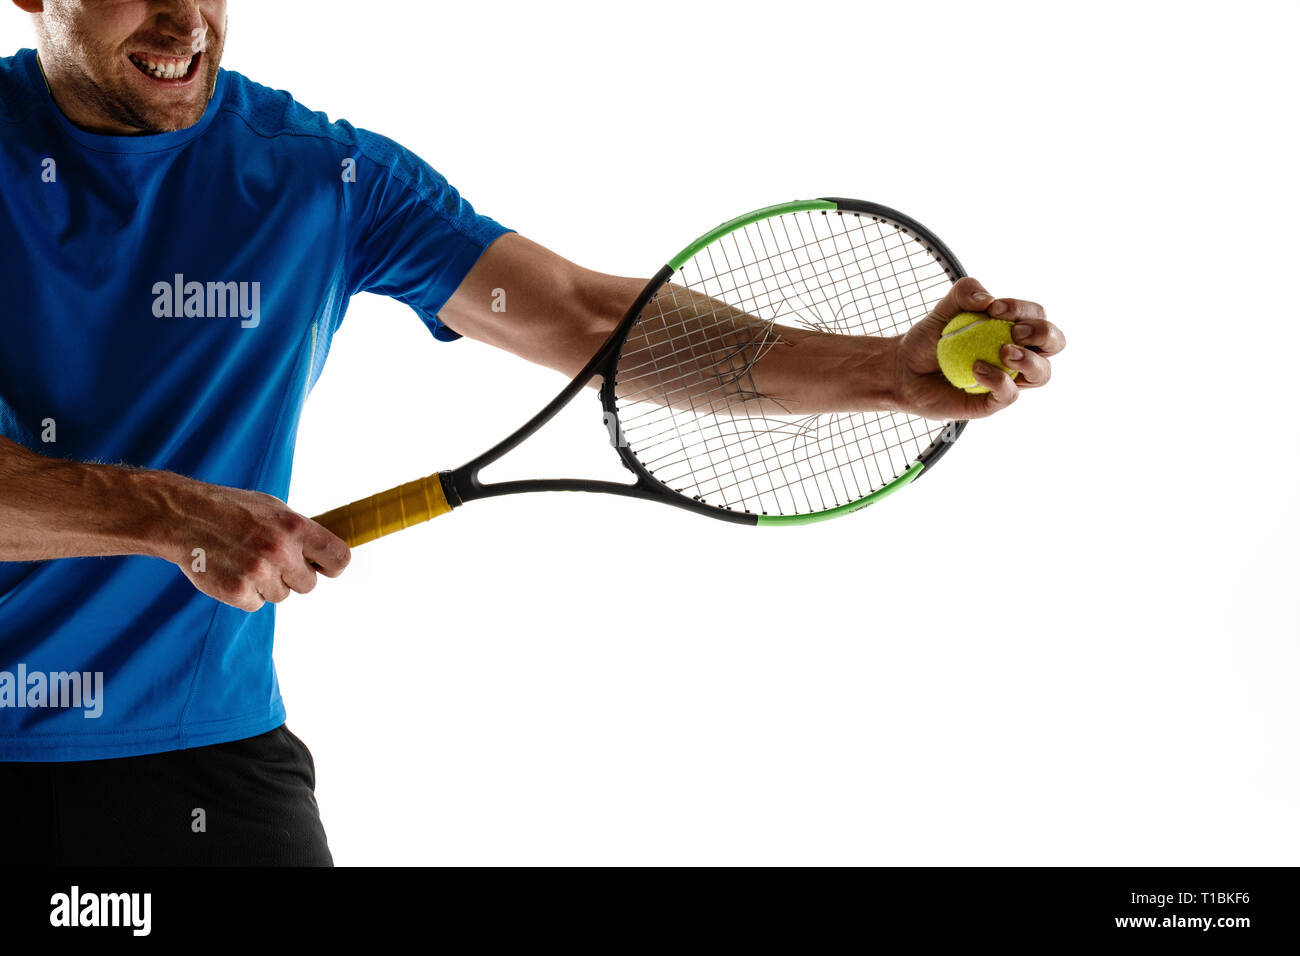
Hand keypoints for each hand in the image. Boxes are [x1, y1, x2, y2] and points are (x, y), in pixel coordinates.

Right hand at [151, 476, 350, 611]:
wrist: (182, 516)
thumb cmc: (232, 510)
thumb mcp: (273, 508)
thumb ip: (300, 531)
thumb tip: (324, 553)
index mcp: (295, 527)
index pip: (339, 558)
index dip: (332, 566)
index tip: (324, 567)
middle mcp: (280, 551)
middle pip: (308, 584)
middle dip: (294, 576)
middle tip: (272, 561)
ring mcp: (259, 574)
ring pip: (281, 595)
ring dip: (268, 584)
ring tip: (245, 560)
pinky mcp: (237, 592)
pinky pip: (256, 604)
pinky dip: (246, 593)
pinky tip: (232, 571)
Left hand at [894, 276, 1064, 419]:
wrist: (904, 369)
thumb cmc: (929, 338)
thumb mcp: (944, 308)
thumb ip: (965, 292)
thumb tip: (988, 299)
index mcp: (1013, 328)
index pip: (1037, 316)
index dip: (1024, 310)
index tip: (994, 308)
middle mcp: (1018, 355)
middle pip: (1054, 344)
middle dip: (1043, 333)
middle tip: (1014, 331)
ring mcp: (1008, 380)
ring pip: (1042, 374)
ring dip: (1029, 360)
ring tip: (1003, 352)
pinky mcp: (992, 402)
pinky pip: (1010, 395)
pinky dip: (999, 381)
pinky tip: (977, 369)